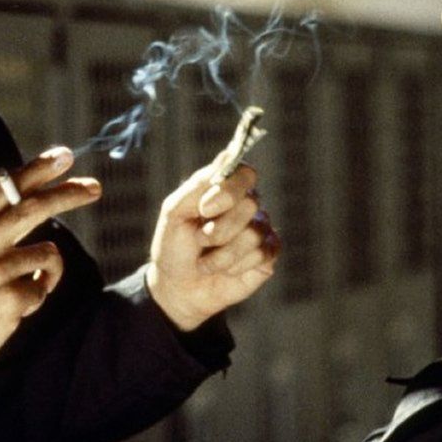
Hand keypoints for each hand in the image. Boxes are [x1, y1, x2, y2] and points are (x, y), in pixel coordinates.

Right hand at [0, 147, 100, 411]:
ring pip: (47, 252)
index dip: (36, 170)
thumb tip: (26, 205)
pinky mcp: (9, 302)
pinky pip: (41, 289)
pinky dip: (36, 296)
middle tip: (94, 187)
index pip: (4, 190)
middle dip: (68, 194)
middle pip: (31, 209)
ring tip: (28, 284)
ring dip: (48, 267)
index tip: (62, 156)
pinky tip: (13, 308)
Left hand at [146, 157, 279, 331]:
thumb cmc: (174, 246)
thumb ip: (199, 184)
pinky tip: (224, 270)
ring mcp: (260, 230)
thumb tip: (228, 153)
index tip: (204, 208)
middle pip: (250, 204)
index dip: (229, 190)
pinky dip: (235, 266)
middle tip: (200, 240)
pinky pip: (261, 254)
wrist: (176, 287)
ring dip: (222, 254)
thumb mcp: (175, 212)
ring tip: (207, 260)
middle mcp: (247, 206)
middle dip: (219, 229)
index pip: (245, 174)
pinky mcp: (267, 256)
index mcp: (225, 189)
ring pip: (253, 234)